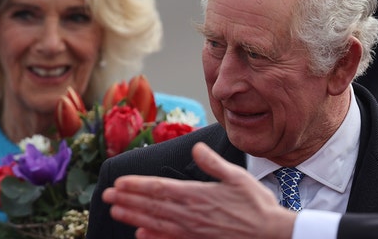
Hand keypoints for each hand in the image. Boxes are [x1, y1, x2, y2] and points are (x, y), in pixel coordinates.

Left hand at [102, 142, 296, 238]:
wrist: (271, 234)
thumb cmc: (256, 205)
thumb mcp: (237, 177)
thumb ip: (213, 163)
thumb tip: (195, 148)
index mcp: (198, 194)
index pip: (159, 188)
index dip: (137, 185)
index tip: (119, 182)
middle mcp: (191, 213)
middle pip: (152, 205)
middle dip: (128, 199)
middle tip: (106, 196)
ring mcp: (193, 231)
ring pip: (156, 222)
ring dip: (134, 216)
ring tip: (115, 211)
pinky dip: (153, 238)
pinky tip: (140, 236)